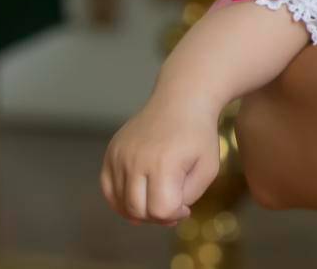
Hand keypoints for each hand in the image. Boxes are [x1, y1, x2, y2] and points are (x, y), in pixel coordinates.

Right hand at [101, 98, 222, 224]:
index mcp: (163, 164)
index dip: (174, 215)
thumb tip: (165, 214)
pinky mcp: (111, 152)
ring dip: (140, 210)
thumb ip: (189, 196)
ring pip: (121, 203)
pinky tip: (137, 199)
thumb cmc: (199, 136)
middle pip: (138, 210)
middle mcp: (136, 160)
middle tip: (171, 207)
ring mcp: (119, 156)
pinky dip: (120, 200)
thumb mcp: (208, 168)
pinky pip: (108, 189)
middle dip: (157, 216)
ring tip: (157, 200)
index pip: (160, 210)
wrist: (181, 100)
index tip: (185, 207)